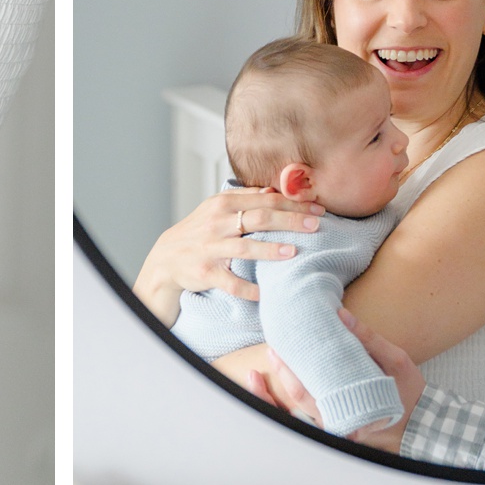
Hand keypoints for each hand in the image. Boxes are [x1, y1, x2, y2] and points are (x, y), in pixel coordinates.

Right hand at [131, 187, 324, 319]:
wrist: (166, 257)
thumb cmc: (199, 231)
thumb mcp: (217, 208)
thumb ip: (245, 198)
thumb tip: (275, 191)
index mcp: (224, 203)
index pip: (265, 199)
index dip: (294, 203)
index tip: (317, 209)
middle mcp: (218, 223)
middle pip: (260, 217)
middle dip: (290, 220)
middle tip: (316, 225)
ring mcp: (211, 248)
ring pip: (245, 247)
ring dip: (270, 250)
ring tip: (293, 252)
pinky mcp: (205, 272)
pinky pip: (230, 282)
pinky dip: (248, 289)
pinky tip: (265, 294)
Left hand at [248, 311, 421, 451]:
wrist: (423, 424)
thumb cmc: (410, 393)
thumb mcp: (396, 361)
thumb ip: (368, 339)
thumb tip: (340, 314)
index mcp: (350, 414)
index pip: (306, 396)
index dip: (287, 373)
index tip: (276, 351)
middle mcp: (339, 428)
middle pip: (295, 407)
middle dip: (278, 379)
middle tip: (270, 351)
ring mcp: (336, 433)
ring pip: (295, 420)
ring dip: (273, 398)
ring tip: (258, 374)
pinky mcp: (336, 431)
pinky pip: (305, 423)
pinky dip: (286, 409)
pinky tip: (276, 391)